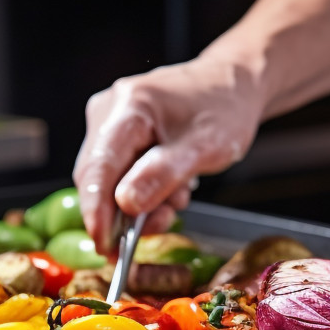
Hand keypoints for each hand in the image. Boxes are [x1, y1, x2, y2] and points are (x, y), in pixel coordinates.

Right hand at [73, 56, 265, 254]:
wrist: (233, 84)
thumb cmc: (223, 108)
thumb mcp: (203, 147)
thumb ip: (163, 175)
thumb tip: (126, 205)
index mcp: (129, 106)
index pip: (98, 167)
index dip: (96, 211)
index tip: (104, 245)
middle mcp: (110, 111)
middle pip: (98, 177)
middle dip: (126, 211)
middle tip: (162, 223)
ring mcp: (112, 122)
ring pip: (110, 180)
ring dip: (141, 203)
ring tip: (178, 197)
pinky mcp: (120, 134)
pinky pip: (121, 174)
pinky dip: (145, 192)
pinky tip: (172, 188)